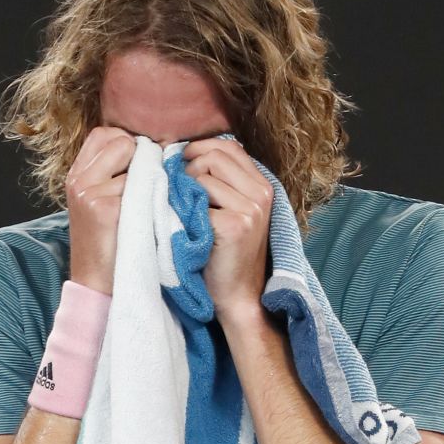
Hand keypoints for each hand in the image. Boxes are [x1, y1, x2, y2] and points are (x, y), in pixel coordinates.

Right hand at [65, 127, 135, 294]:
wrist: (94, 281)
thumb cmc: (105, 242)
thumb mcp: (97, 201)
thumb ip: (109, 173)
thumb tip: (144, 147)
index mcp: (76, 174)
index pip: (104, 133)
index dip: (125, 144)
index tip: (135, 167)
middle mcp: (78, 180)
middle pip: (120, 141)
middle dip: (138, 158)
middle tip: (140, 187)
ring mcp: (89, 192)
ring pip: (134, 165)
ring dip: (145, 182)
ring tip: (138, 208)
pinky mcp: (104, 208)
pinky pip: (139, 187)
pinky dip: (147, 199)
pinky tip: (141, 218)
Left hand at [183, 137, 272, 326]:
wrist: (237, 297)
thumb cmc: (226, 255)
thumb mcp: (233, 211)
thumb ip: (223, 182)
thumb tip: (187, 151)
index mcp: (263, 185)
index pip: (228, 146)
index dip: (199, 149)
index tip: (182, 165)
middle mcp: (261, 194)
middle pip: (213, 156)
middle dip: (188, 169)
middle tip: (180, 195)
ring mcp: (251, 209)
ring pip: (202, 176)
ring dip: (185, 192)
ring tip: (186, 216)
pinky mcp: (235, 225)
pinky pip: (197, 202)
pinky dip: (186, 214)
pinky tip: (190, 231)